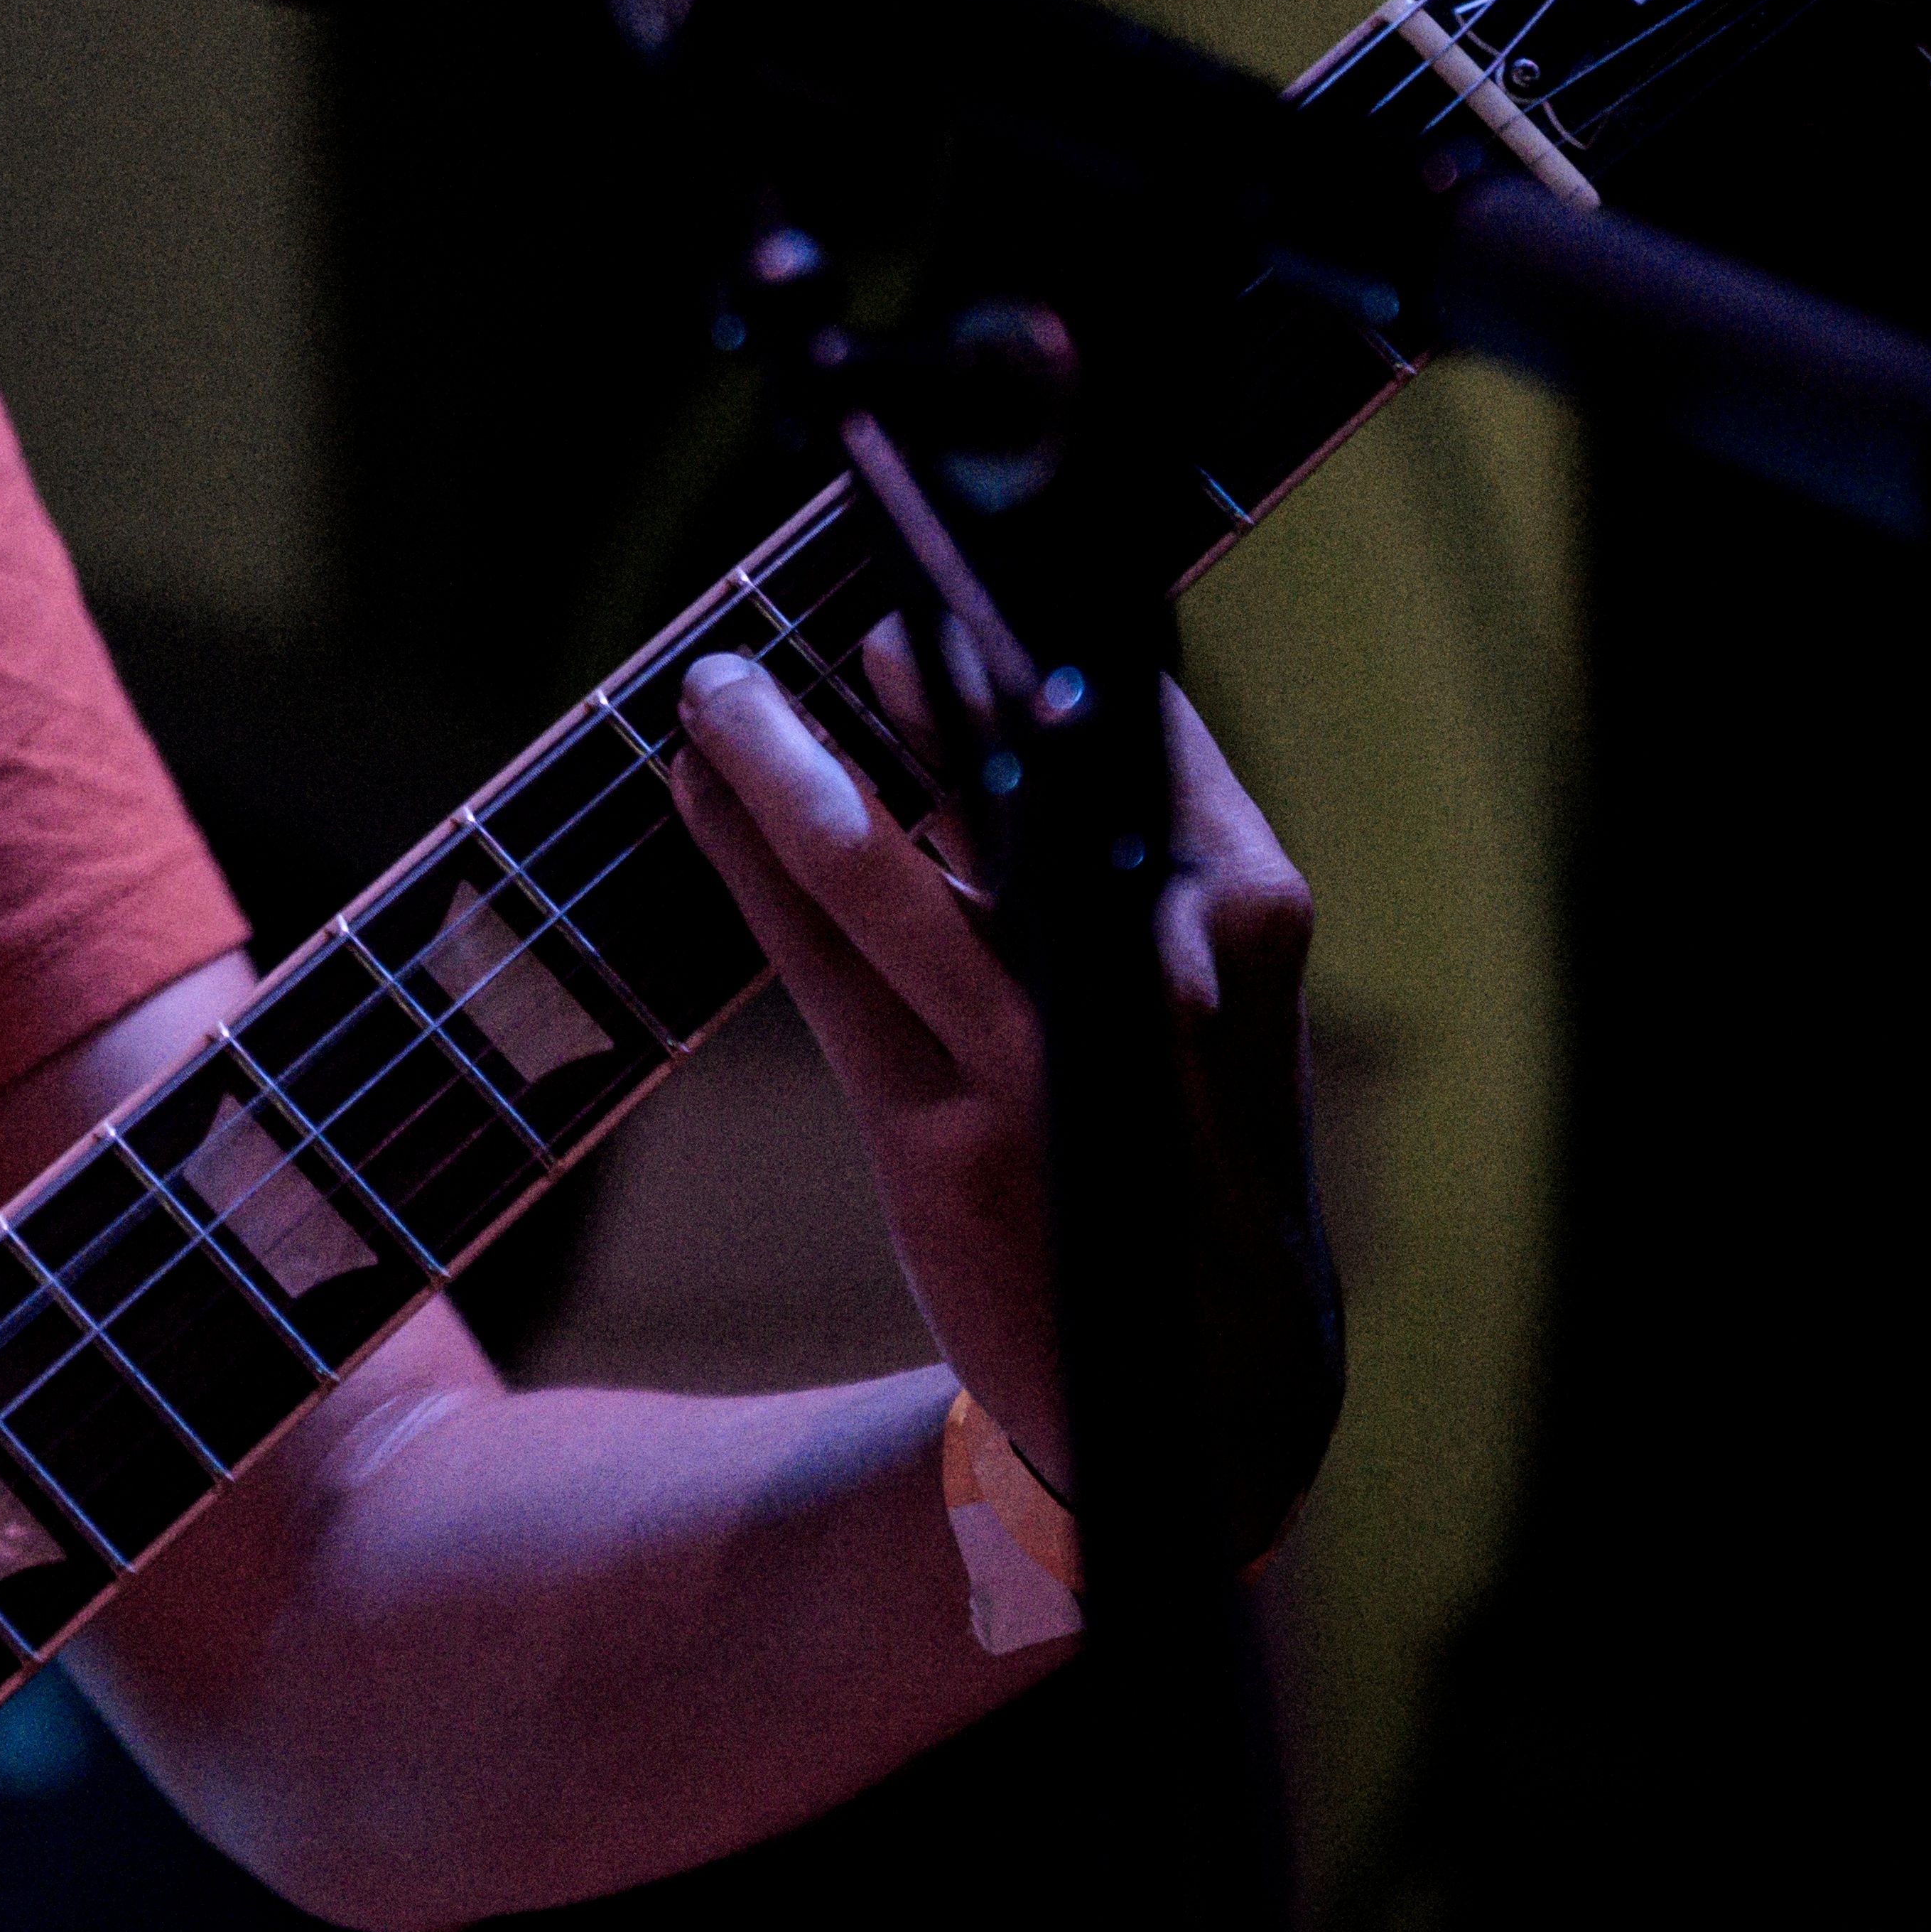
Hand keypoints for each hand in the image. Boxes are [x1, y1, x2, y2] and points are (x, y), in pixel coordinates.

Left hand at [665, 642, 1335, 1549]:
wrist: (1202, 1393)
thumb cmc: (1194, 1145)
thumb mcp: (1217, 991)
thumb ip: (1130, 844)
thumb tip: (994, 675)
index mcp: (1235, 910)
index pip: (1111, 717)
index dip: (1010, 617)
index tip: (937, 538)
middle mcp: (1140, 978)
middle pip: (986, 766)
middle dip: (894, 666)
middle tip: (813, 592)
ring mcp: (1029, 1061)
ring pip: (869, 861)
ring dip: (772, 754)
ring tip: (712, 686)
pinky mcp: (936, 1138)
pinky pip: (814, 963)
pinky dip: (743, 859)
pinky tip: (694, 792)